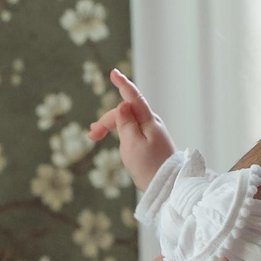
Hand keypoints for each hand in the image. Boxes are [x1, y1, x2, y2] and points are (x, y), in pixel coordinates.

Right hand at [89, 68, 175, 189]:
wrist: (168, 187)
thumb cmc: (149, 167)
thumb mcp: (132, 144)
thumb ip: (126, 123)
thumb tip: (123, 104)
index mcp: (148, 121)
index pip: (133, 97)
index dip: (123, 84)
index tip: (113, 73)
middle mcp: (152, 123)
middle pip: (125, 112)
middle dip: (107, 119)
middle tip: (92, 135)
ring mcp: (152, 133)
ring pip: (128, 122)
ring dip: (111, 125)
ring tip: (95, 136)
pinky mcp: (151, 143)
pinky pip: (133, 130)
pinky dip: (120, 132)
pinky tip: (115, 138)